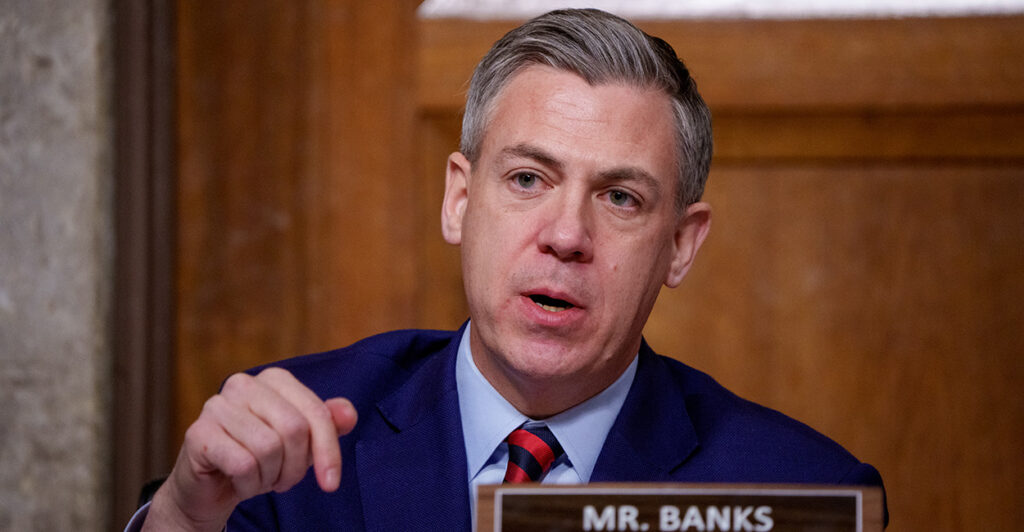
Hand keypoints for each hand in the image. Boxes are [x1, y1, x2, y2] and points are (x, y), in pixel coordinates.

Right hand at [143, 367, 357, 531]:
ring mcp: (216, 406)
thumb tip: (349, 413)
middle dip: (296, 466)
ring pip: (268, 448)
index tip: (331, 483)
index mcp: (274, 379)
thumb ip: (326, 425)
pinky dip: (248, 484)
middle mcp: (243, 384)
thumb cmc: (258, 458)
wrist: (210, 486)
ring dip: (270, 477)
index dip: (328, 451)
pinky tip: (240, 482)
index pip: (315, 412)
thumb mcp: (300, 443)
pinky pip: (242, 465)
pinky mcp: (198, 433)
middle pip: (294, 429)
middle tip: (284, 480)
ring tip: (260, 478)